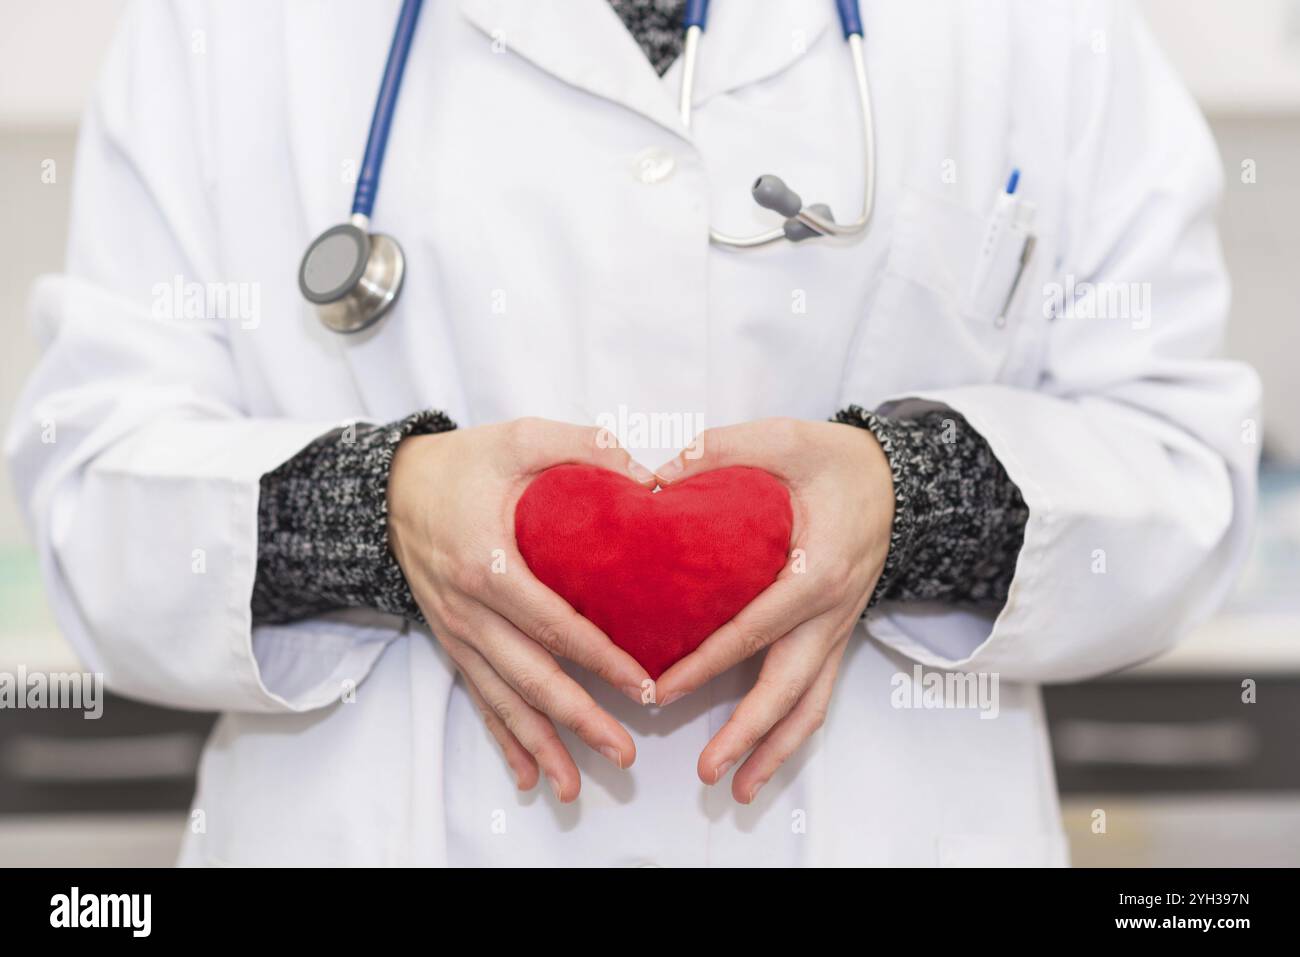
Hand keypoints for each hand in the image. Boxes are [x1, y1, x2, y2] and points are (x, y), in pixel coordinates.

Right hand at [388, 417, 655, 801]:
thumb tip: (652, 476)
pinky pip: (478, 696)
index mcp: (488, 563)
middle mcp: (468, 608)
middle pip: (529, 676)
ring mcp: (456, 630)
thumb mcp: (520, 438)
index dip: (601, 658)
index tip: (645, 686)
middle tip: (624, 754)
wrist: (388, 486)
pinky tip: (526, 773)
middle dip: (578, 720)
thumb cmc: (463, 463)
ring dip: (540, 744)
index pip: (554, 623)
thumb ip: (586, 448)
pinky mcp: (451, 639)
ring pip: (502, 699)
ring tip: (574, 786)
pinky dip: (502, 737)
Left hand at [653, 418, 893, 803]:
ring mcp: (837, 629)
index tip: (662, 689)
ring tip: (738, 789)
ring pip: (810, 705)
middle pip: (790, 689)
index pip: (754, 629)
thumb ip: (718, 451)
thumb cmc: (836, 460)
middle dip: (747, 734)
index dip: (706, 664)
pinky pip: (816, 693)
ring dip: (775, 750)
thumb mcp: (783, 438)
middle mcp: (831, 611)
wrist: (898, 480)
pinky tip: (763, 755)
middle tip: (707, 770)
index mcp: (816, 569)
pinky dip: (792, 730)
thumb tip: (653, 478)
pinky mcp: (835, 635)